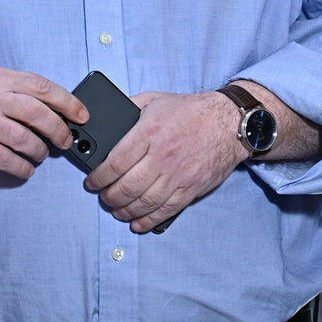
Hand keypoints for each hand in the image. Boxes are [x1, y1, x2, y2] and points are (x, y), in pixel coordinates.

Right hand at [0, 67, 87, 179]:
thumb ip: (25, 91)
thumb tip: (62, 110)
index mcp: (3, 79)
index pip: (42, 87)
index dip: (67, 102)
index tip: (82, 115)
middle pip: (37, 114)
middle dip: (58, 130)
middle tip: (65, 140)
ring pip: (24, 140)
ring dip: (40, 151)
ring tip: (42, 154)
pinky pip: (7, 161)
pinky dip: (22, 168)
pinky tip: (26, 168)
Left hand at [85, 90, 246, 233]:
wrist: (229, 122)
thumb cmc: (191, 111)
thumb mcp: (156, 99)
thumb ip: (130, 108)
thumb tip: (106, 119)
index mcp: (150, 132)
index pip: (115, 162)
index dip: (98, 177)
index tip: (92, 182)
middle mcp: (162, 155)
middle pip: (126, 187)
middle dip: (108, 197)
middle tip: (103, 196)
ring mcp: (177, 175)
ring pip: (143, 202)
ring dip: (124, 211)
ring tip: (116, 210)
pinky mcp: (190, 188)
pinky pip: (165, 210)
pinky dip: (148, 221)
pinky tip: (137, 222)